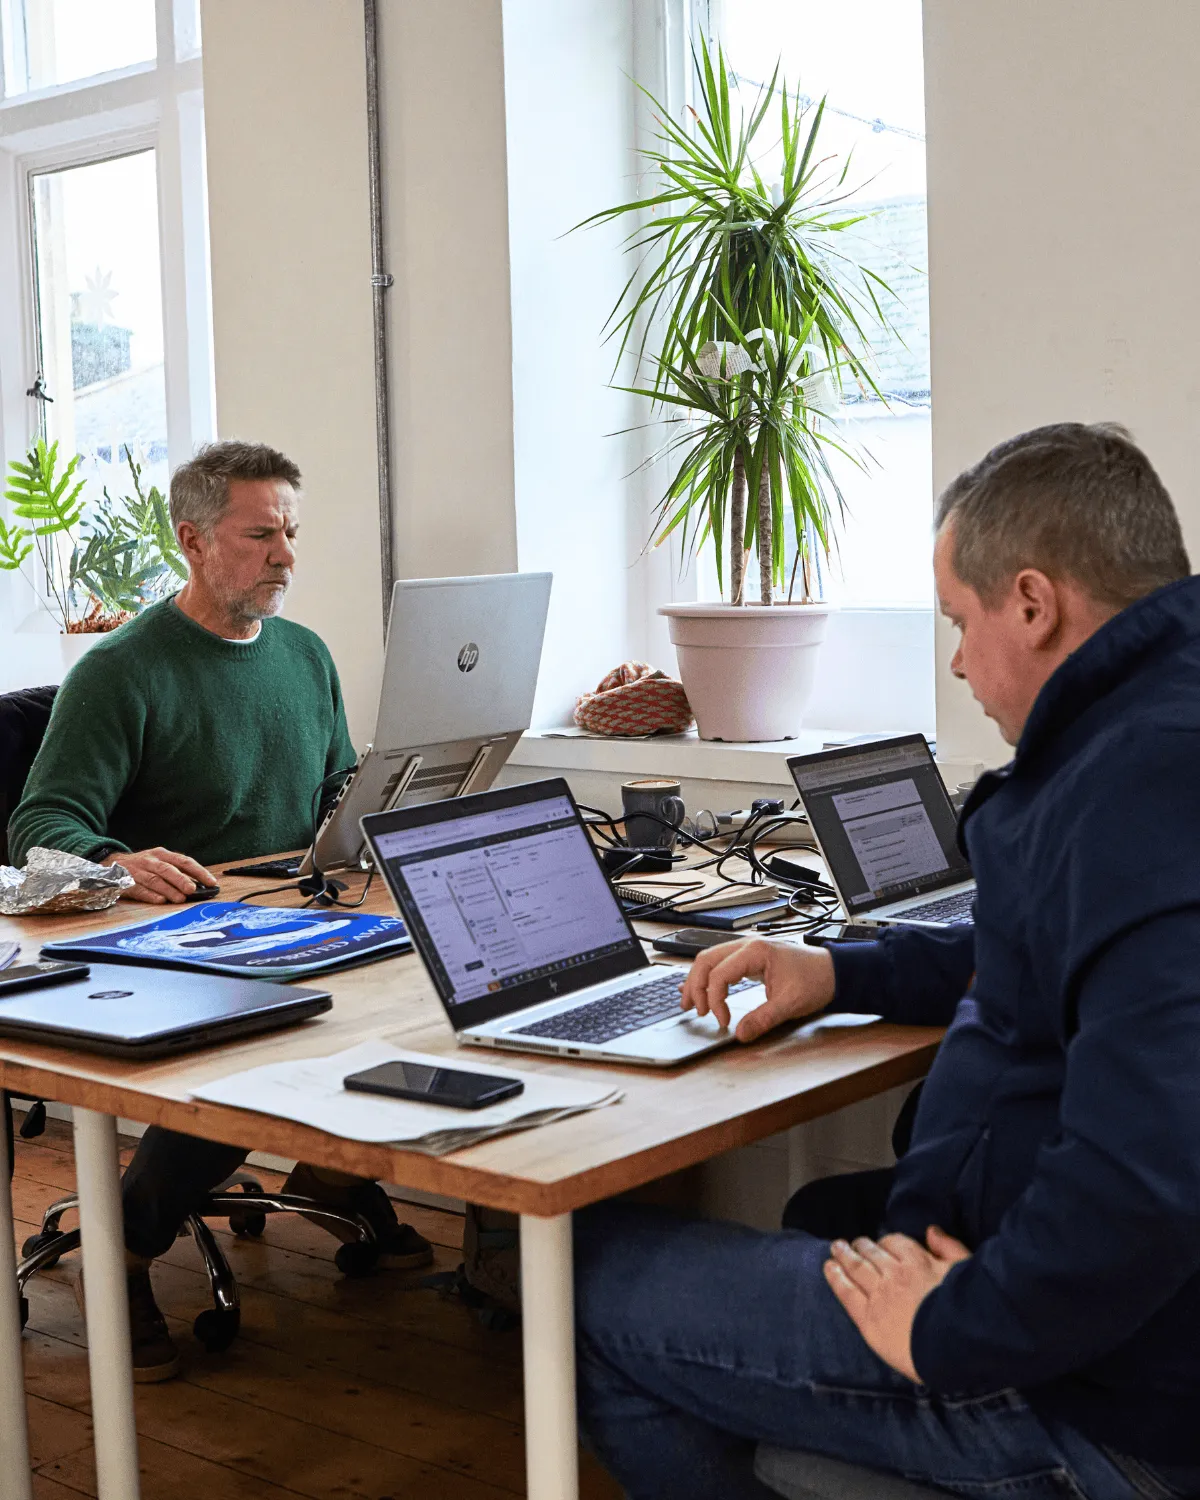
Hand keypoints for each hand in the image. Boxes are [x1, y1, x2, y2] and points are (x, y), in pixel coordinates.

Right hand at [101, 848, 216, 904]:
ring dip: (168, 890)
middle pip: (168, 869)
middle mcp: (150, 860)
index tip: (211, 882)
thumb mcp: (159, 863)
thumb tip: (199, 886)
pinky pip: (139, 889)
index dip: (199, 871)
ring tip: (180, 899)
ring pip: (154, 880)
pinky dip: (150, 895)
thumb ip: (176, 872)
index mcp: (162, 854)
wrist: (111, 864)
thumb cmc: (143, 866)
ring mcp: (137, 871)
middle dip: (181, 880)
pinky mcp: (126, 882)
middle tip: (192, 890)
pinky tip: (160, 901)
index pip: (184, 861)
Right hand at [679, 937, 835, 1041]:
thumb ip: (763, 1019)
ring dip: (697, 980)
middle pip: (705, 961)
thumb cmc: (816, 980)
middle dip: (695, 987)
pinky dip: (707, 977)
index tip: (723, 1021)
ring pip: (709, 960)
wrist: (833, 972)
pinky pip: (720, 964)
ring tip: (688, 1003)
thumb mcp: (790, 1004)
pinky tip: (699, 990)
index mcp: (755, 951)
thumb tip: (739, 1034)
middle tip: (694, 1011)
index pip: (719, 974)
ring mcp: (746, 950)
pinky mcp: (749, 959)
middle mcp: (747, 945)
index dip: (715, 1000)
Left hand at [824, 1226, 970, 1381]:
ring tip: (836, 1248)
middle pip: (872, 1253)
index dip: (886, 1243)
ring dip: (844, 1255)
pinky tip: (829, 1267)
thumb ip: (949, 1248)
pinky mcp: (867, 1318)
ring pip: (857, 1268)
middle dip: (861, 1246)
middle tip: (851, 1243)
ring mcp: (878, 1295)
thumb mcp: (967, 1271)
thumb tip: (931, 1231)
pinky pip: (847, 1292)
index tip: (881, 1243)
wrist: (953, 1347)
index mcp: (918, 1261)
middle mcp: (894, 1274)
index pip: (896, 1243)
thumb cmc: (967, 1311)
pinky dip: (836, 1277)